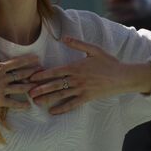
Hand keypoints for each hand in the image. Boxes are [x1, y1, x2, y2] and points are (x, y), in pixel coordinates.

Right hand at [0, 49, 40, 108]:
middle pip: (21, 74)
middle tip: (42, 70)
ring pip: (19, 88)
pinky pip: (12, 103)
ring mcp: (4, 90)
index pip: (17, 63)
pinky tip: (29, 105)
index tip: (37, 58)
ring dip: (29, 86)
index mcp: (1, 68)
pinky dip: (20, 105)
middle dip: (32, 71)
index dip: (27, 60)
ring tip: (37, 85)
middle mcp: (5, 78)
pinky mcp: (1, 100)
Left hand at [28, 36, 150, 114]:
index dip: (42, 75)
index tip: (31, 77)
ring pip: (61, 95)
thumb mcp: (93, 49)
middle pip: (55, 84)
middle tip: (27, 92)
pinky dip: (62, 109)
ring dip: (48, 99)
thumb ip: (78, 44)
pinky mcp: (87, 98)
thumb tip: (64, 38)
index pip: (56, 71)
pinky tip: (53, 112)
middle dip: (40, 89)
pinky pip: (73, 104)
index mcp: (76, 67)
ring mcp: (82, 90)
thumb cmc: (108, 62)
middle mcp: (77, 79)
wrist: (123, 77)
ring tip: (36, 102)